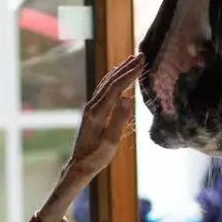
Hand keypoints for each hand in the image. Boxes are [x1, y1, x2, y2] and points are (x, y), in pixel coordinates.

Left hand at [37, 53, 143, 221]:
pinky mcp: (92, 111)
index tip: (142, 62)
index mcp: (98, 112)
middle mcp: (93, 106)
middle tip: (142, 56)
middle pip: (111, 81)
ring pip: (107, 83)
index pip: (117, 87)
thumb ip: (119, 120)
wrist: (78, 165)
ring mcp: (91, 107)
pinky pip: (104, 89)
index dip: (130, 74)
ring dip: (120, 71)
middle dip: (127, 68)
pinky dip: (113, 79)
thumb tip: (128, 98)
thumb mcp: (110, 143)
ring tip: (132, 60)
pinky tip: (118, 76)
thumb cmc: (96, 158)